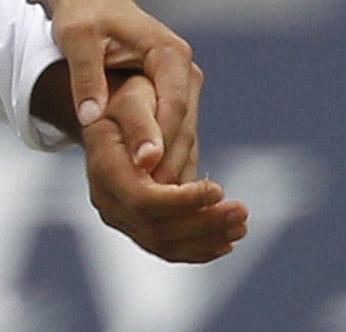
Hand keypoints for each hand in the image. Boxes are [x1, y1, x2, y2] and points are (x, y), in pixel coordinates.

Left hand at [53, 0, 199, 181]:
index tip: (147, 169)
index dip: (161, 138)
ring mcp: (185, 87)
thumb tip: (90, 118)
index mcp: (169, 53)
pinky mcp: (176, 100)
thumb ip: (86, 76)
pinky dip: (168, 161)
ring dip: (173, 169)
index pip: (174, 104)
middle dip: (170, 163)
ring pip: (185, 136)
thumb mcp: (77, 38)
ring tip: (158, 206)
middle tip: (153, 199)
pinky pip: (176, 136)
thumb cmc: (85, 14)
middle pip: (185, 126)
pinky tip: (156, 194)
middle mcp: (185, 71)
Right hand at [85, 74, 247, 261]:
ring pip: (163, 245)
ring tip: (241, 224)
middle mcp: (105, 198)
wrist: (113, 113)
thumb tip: (149, 160)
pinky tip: (225, 239)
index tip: (218, 188)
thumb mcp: (135, 97)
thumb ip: (141, 125)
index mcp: (103, 166)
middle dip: (204, 223)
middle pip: (156, 228)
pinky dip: (198, 248)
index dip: (183, 201)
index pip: (143, 200)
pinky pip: (166, 248)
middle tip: (243, 210)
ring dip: (207, 239)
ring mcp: (118, 215)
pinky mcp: (134, 224)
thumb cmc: (128, 98)